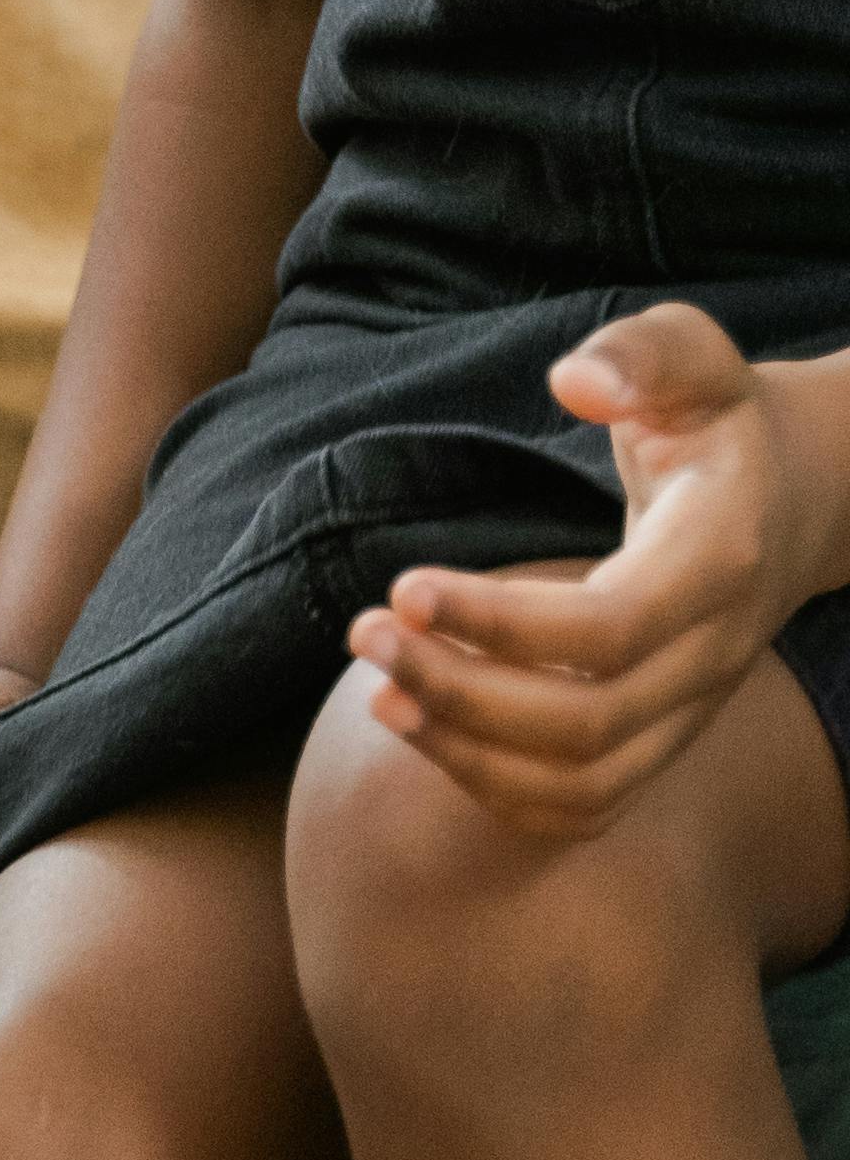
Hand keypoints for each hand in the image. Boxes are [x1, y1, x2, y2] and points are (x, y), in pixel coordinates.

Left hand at [349, 305, 849, 838]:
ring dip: (465, 751)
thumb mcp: (697, 356)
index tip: (402, 585)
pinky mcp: (661, 737)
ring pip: (581, 782)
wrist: (794, 498)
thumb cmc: (720, 419)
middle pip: (585, 722)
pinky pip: (582, 803)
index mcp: (717, 562)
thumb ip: (642, 356)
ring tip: (377, 691)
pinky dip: (494, 786)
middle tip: (366, 633)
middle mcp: (712, 656)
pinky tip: (421, 727)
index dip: (499, 623)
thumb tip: (573, 381)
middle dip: (460, 691)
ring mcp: (691, 710)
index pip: (608, 628)